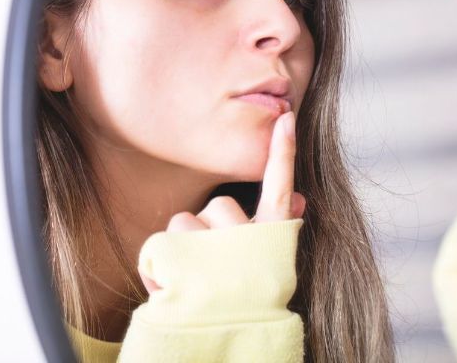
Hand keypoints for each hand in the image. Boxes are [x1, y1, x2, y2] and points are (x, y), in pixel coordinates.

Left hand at [140, 111, 305, 292]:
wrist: (226, 347)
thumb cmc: (246, 305)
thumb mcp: (270, 268)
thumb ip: (276, 229)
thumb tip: (300, 197)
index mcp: (273, 239)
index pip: (281, 186)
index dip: (283, 151)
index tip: (286, 117)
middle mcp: (249, 240)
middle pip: (217, 206)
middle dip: (207, 229)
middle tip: (212, 266)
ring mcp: (216, 251)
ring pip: (183, 223)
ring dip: (180, 248)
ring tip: (191, 284)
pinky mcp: (182, 265)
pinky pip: (159, 246)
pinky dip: (156, 267)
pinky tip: (170, 292)